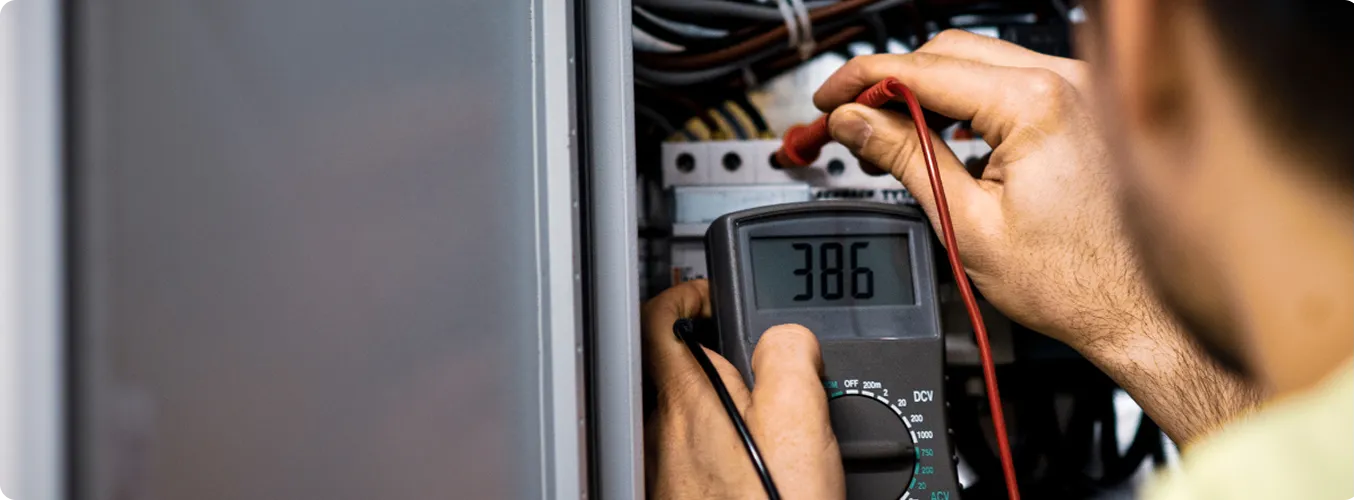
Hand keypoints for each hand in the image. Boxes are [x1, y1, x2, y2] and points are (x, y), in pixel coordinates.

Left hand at [642, 280, 843, 499]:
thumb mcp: (797, 414)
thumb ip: (787, 352)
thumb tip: (789, 336)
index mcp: (690, 396)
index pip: (659, 317)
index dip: (686, 294)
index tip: (712, 295)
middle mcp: (667, 431)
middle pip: (682, 367)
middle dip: (724, 357)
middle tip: (766, 366)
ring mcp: (670, 468)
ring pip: (694, 414)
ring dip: (729, 405)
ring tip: (772, 421)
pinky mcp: (682, 495)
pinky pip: (699, 454)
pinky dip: (727, 445)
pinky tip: (760, 464)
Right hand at [815, 30, 1257, 443]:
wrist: (1139, 312)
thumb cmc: (1074, 282)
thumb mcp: (966, 222)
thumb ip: (905, 157)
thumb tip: (856, 122)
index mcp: (1035, 103)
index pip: (922, 69)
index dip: (861, 81)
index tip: (828, 99)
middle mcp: (1067, 81)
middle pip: (949, 52)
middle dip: (891, 82)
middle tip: (850, 120)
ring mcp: (1084, 89)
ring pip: (981, 61)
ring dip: (929, 89)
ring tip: (891, 133)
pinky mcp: (1088, 106)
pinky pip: (1014, 81)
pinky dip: (971, 99)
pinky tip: (946, 134)